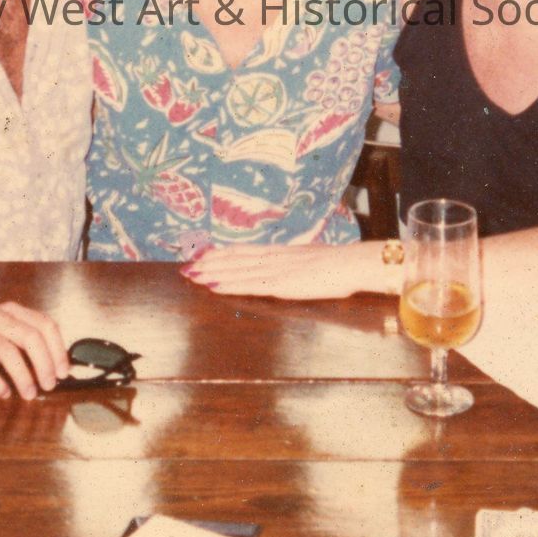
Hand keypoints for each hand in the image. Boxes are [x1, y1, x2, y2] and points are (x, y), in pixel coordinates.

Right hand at [0, 302, 67, 398]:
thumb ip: (21, 338)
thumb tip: (54, 365)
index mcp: (9, 311)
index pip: (45, 324)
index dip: (58, 349)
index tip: (63, 371)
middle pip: (31, 338)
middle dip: (45, 365)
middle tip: (49, 385)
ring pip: (10, 353)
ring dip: (24, 378)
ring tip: (29, 394)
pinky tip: (3, 393)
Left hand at [186, 243, 387, 300]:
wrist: (351, 263)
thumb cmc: (339, 264)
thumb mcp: (313, 258)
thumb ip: (297, 262)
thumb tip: (292, 266)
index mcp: (281, 252)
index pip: (244, 250)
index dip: (222, 253)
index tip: (204, 254)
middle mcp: (272, 257)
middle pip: (234, 258)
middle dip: (209, 262)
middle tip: (186, 266)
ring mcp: (274, 270)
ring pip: (235, 270)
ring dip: (211, 272)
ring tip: (191, 275)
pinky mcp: (279, 284)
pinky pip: (247, 285)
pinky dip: (227, 284)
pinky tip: (212, 285)